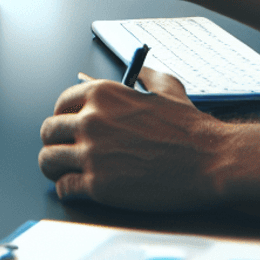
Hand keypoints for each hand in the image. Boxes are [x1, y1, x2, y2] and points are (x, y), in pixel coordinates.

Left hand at [39, 67, 230, 208]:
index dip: (63, 118)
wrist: (211, 160)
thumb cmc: (191, 128)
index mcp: (101, 94)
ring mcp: (92, 153)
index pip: (60, 104)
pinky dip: (68, 190)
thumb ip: (145, 77)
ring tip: (64, 172)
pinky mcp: (98, 185)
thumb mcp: (167, 88)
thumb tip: (139, 69)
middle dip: (55, 142)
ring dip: (55, 167)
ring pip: (48, 160)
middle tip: (64, 151)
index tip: (68, 128)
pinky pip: (65, 188)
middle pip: (48, 131)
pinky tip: (77, 189)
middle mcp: (90, 120)